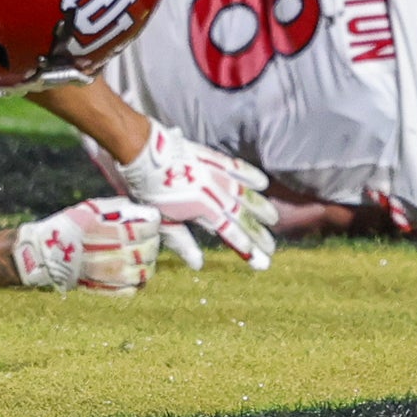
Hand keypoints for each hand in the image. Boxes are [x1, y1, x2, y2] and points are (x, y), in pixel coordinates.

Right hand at [11, 197, 178, 293]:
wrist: (43, 253)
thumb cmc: (66, 227)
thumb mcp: (87, 210)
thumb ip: (112, 208)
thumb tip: (136, 208)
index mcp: (103, 231)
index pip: (141, 229)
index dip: (152, 225)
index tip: (154, 219)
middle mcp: (106, 253)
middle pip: (145, 252)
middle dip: (153, 243)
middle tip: (152, 237)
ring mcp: (105, 274)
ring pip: (141, 273)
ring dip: (148, 264)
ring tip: (145, 256)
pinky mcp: (101, 288)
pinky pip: (129, 290)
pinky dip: (137, 283)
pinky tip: (136, 273)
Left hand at [108, 122, 277, 270]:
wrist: (143, 152)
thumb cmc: (149, 190)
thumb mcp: (163, 221)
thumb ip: (182, 242)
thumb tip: (198, 264)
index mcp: (203, 209)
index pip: (230, 232)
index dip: (245, 245)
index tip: (257, 257)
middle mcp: (215, 193)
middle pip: (242, 216)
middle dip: (257, 233)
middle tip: (270, 247)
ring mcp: (215, 174)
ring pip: (244, 193)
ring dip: (260, 207)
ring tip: (273, 218)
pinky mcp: (212, 159)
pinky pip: (236, 167)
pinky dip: (250, 175)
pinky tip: (262, 183)